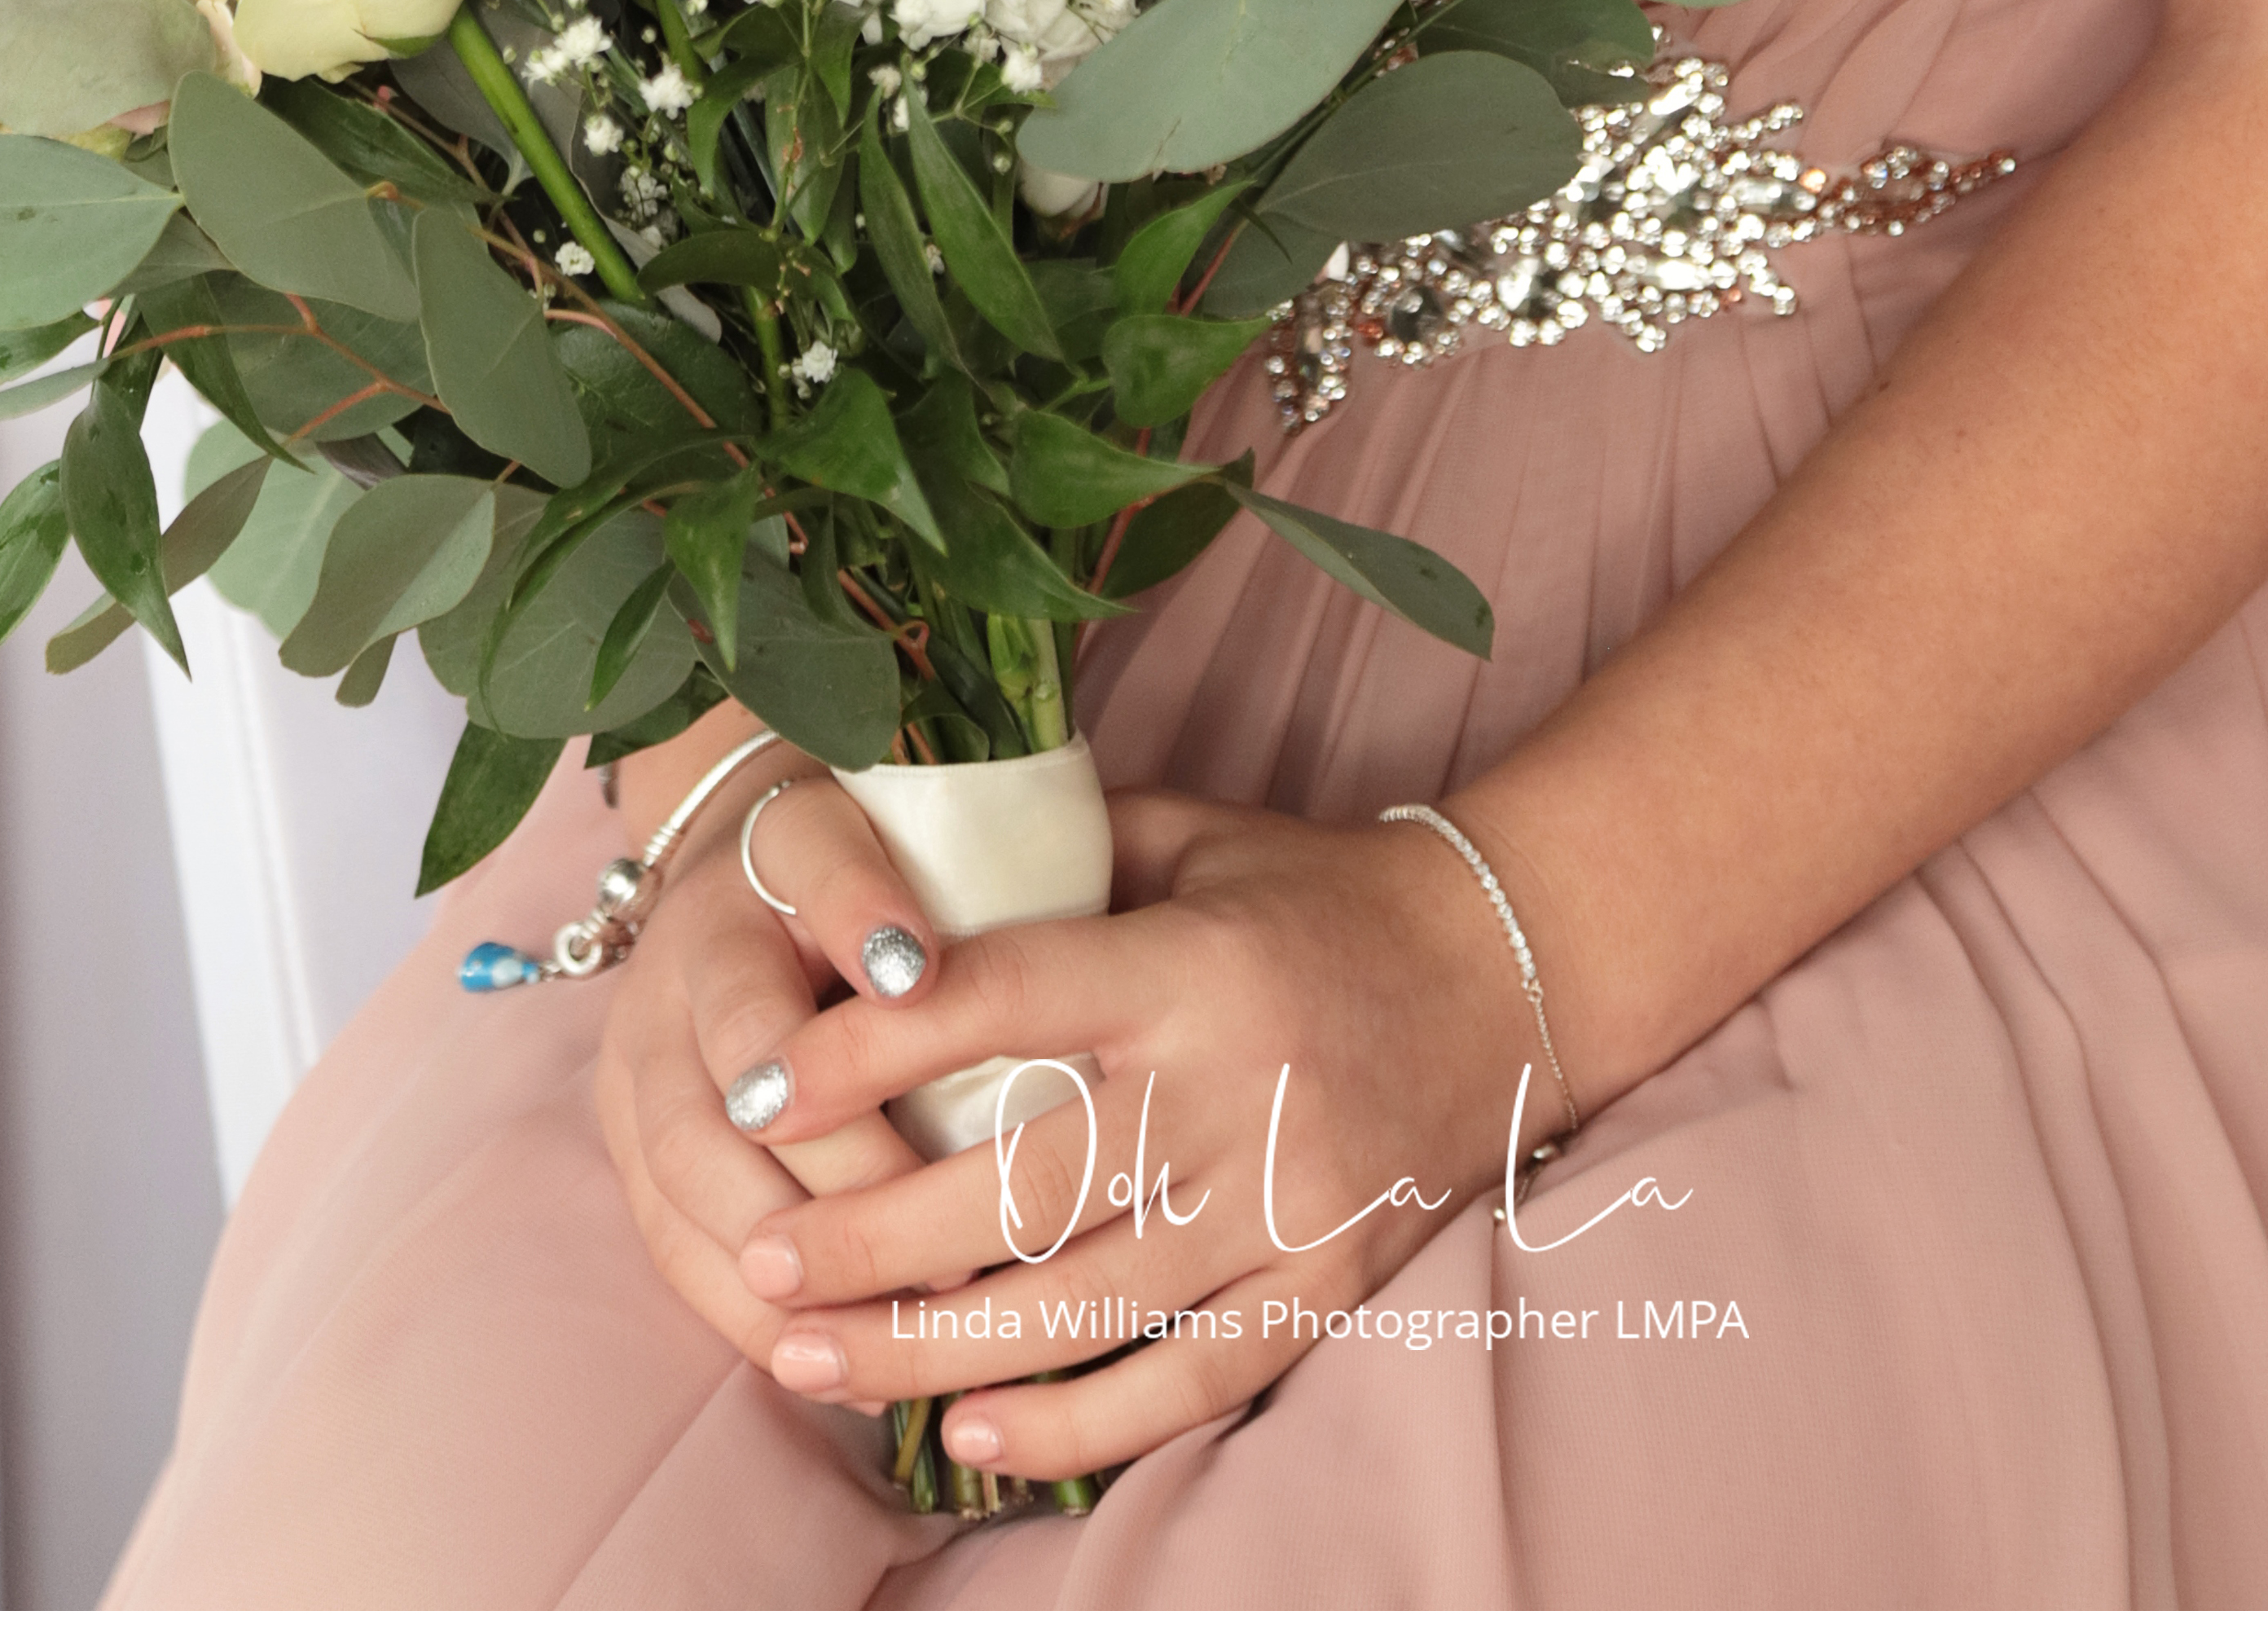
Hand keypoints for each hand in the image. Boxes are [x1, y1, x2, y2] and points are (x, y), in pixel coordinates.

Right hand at [597, 749, 950, 1318]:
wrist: (735, 864)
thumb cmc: (829, 855)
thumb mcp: (847, 833)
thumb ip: (866, 891)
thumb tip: (913, 969)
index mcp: (713, 926)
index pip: (752, 1015)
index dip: (838, 1074)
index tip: (934, 1159)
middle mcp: (653, 1015)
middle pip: (709, 1141)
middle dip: (826, 1213)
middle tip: (945, 1267)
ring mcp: (630, 1093)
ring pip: (683, 1217)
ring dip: (785, 1291)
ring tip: (894, 1342)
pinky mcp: (632, 1159)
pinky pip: (680, 1259)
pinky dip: (758, 1319)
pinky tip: (844, 1369)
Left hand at [695, 789, 1565, 1488]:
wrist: (1510, 966)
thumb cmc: (1319, 891)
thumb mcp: (1194, 834)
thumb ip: (1057, 852)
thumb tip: (900, 877)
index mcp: (1186, 962)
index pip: (1001, 1002)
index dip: (868, 1050)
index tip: (757, 1088)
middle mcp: (1233, 1088)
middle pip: (1021, 1188)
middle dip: (869, 1240)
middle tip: (759, 1263)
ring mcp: (1286, 1201)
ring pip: (1083, 1306)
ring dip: (932, 1350)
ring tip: (811, 1362)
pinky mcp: (1328, 1283)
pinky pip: (1187, 1382)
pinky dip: (1074, 1421)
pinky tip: (971, 1434)